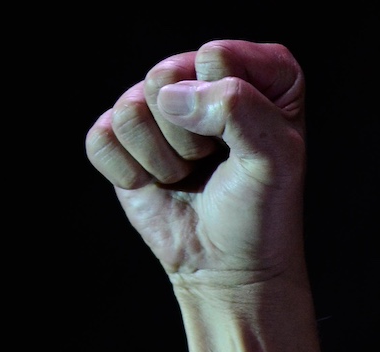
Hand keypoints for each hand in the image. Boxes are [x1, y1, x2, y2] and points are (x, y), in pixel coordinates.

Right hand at [85, 41, 306, 292]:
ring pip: (132, 106)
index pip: (217, 57)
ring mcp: (159, 106)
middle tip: (213, 162)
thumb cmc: (262, 211)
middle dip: (190, 134)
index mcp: (258, 74)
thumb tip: (172, 98)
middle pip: (167, 75)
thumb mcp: (276, 158)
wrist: (228, 266)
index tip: (247, 144)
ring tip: (190, 174)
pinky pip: (103, 137)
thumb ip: (239, 109)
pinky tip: (159, 184)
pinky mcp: (120, 137)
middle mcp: (204, 80)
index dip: (227, 106)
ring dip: (164, 157)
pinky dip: (131, 173)